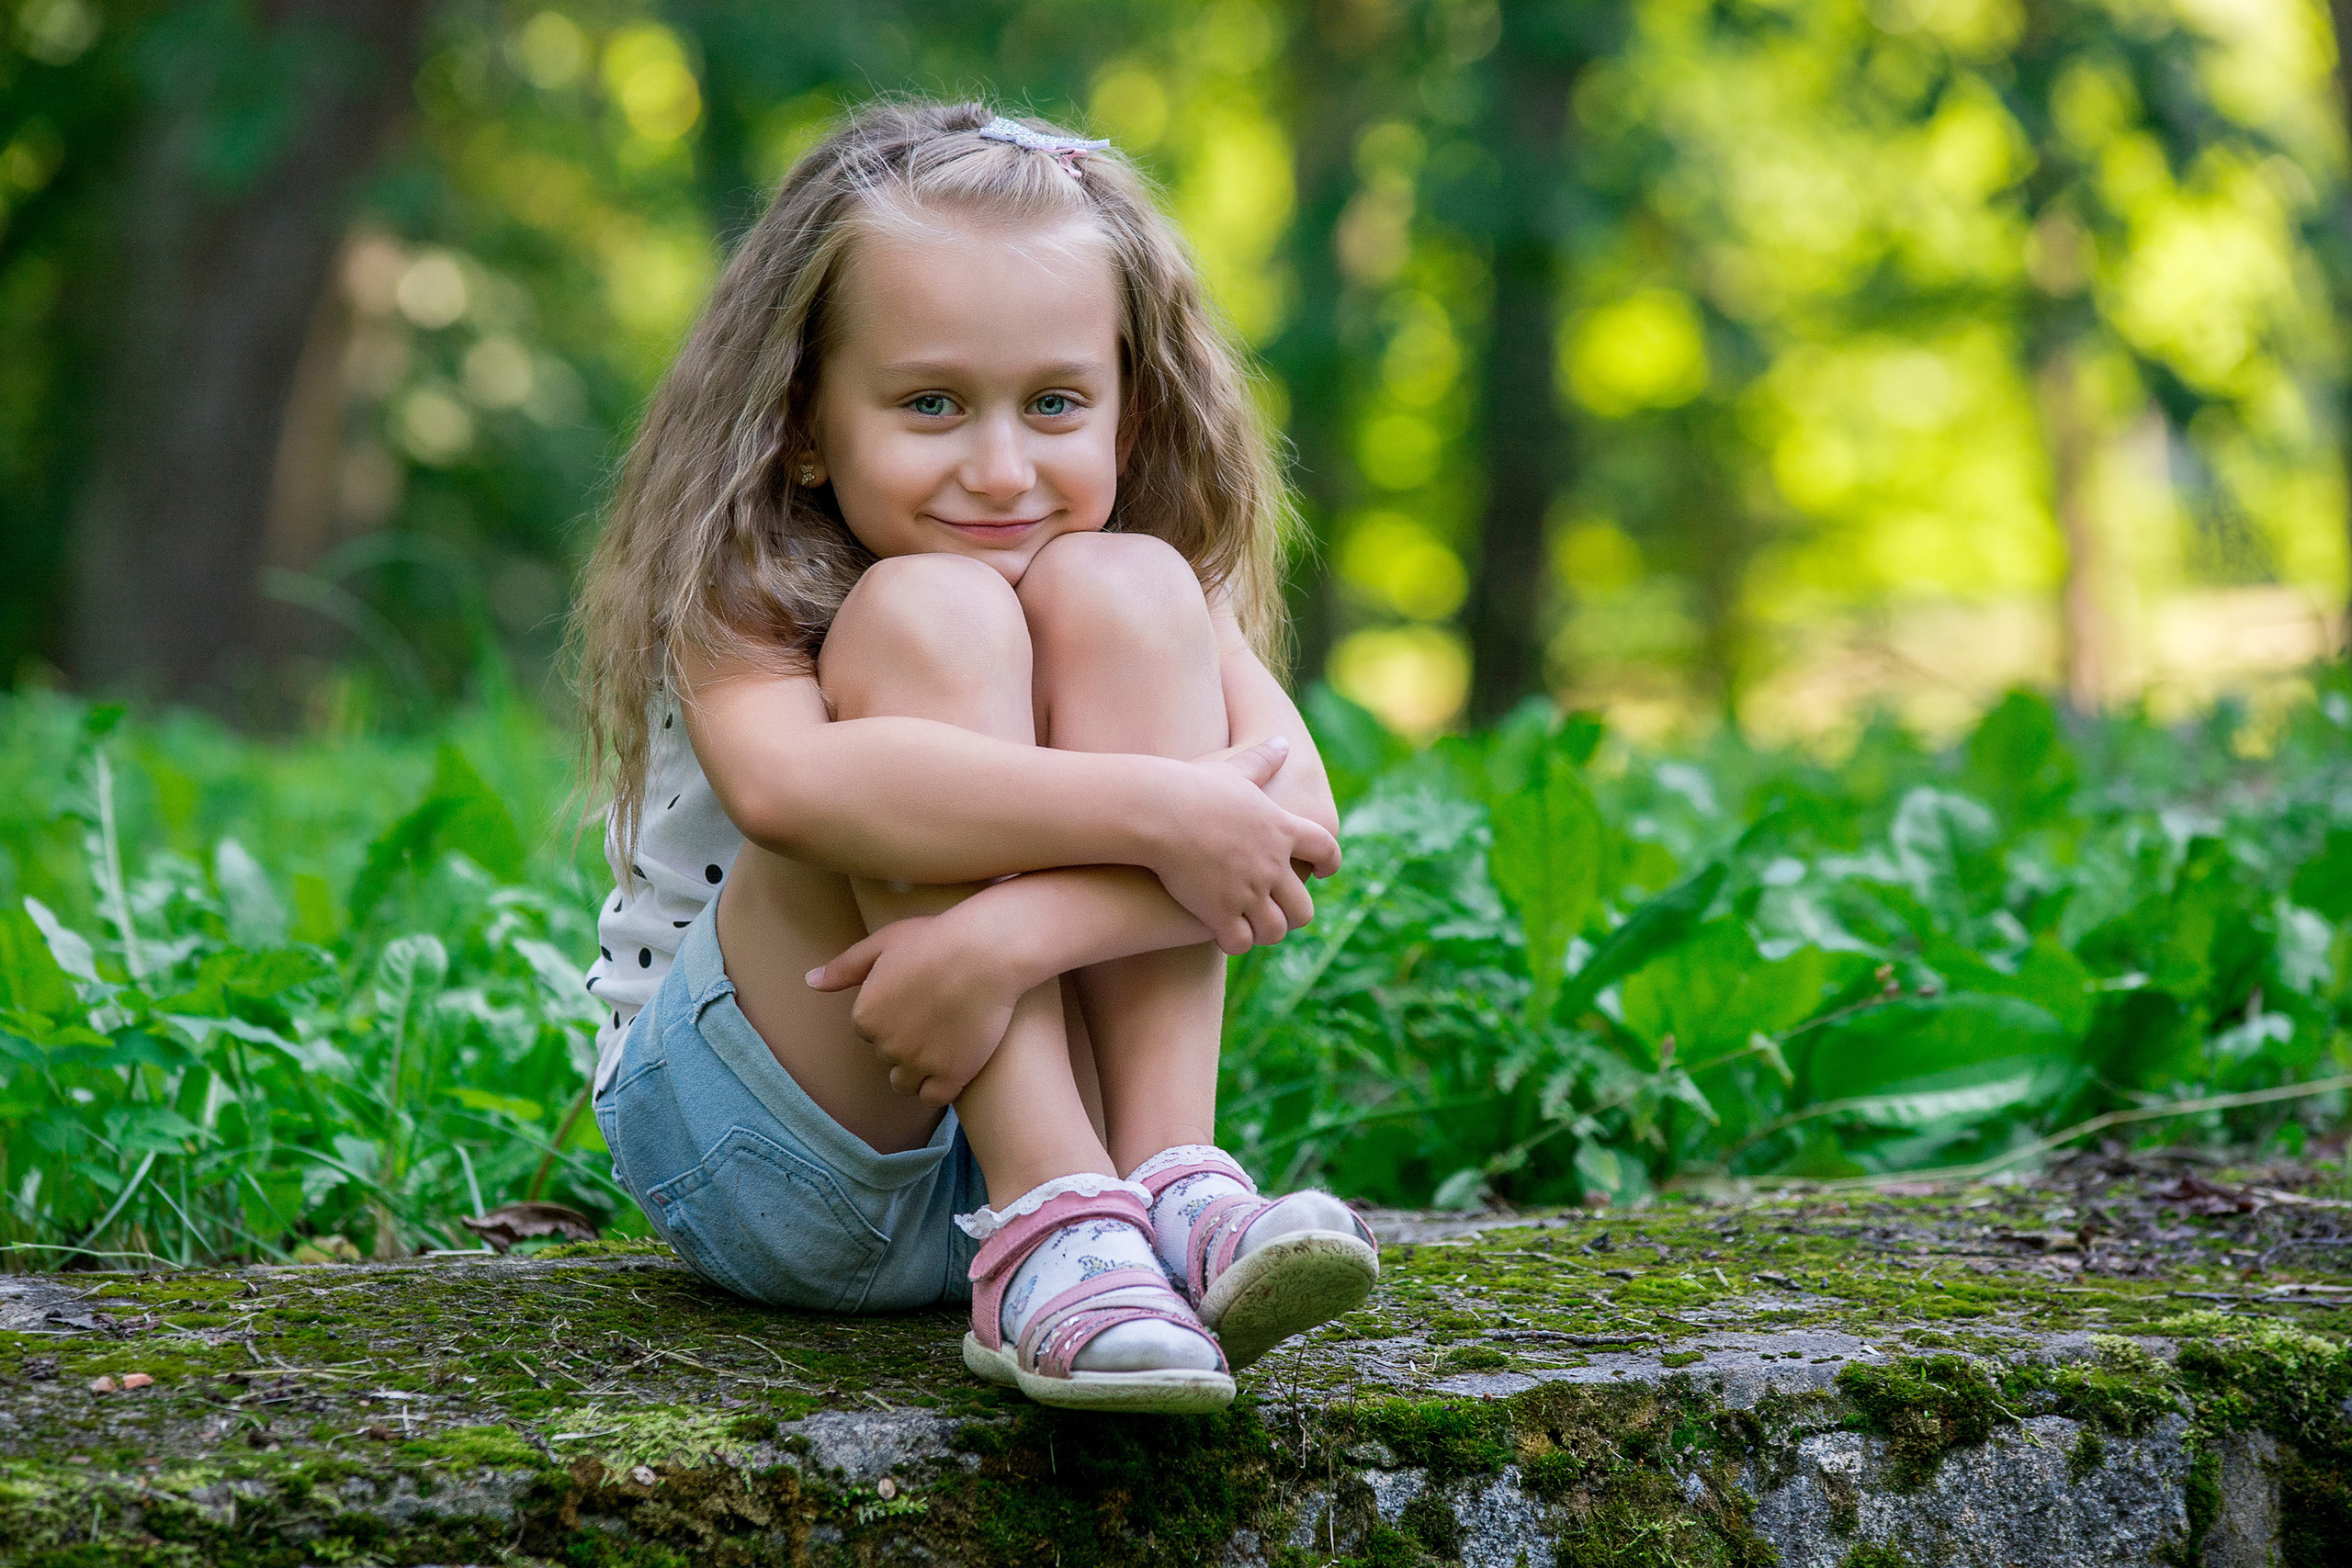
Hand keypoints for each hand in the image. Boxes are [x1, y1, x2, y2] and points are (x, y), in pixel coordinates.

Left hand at [805, 915, 1020, 1105]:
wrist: (987, 952)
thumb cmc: (936, 939)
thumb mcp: (883, 942)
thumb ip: (845, 967)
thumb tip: (810, 981)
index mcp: (865, 1015)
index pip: (870, 1030)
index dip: (894, 1014)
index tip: (918, 997)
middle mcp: (885, 1045)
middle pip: (889, 1054)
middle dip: (907, 1040)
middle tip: (938, 1013)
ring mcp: (918, 1063)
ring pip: (906, 1082)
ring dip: (919, 1069)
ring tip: (944, 1042)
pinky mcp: (951, 1076)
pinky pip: (933, 1098)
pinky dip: (940, 1086)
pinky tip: (954, 1065)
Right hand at [1153, 737, 1342, 955]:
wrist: (1159, 811)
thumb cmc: (1191, 786)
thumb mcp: (1233, 769)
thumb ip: (1261, 759)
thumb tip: (1282, 741)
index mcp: (1282, 829)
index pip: (1325, 850)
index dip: (1329, 863)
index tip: (1323, 872)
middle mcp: (1273, 865)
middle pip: (1303, 907)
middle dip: (1294, 914)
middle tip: (1282, 914)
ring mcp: (1249, 892)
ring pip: (1275, 930)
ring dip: (1266, 932)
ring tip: (1254, 930)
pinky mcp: (1220, 913)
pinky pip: (1240, 942)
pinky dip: (1236, 943)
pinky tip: (1223, 935)